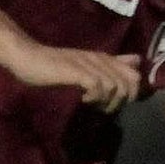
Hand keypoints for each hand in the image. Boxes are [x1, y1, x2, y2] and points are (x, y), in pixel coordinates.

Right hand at [17, 48, 141, 112]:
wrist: (28, 57)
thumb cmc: (53, 64)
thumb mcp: (85, 63)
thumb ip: (109, 63)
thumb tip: (136, 61)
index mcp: (104, 58)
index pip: (135, 75)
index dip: (131, 92)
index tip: (114, 101)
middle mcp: (101, 59)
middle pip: (130, 83)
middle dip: (121, 100)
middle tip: (102, 106)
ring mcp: (89, 64)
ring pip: (115, 86)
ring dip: (106, 101)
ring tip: (91, 103)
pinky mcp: (77, 71)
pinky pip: (98, 87)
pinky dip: (94, 97)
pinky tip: (82, 99)